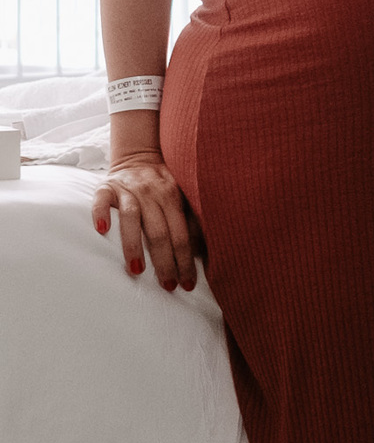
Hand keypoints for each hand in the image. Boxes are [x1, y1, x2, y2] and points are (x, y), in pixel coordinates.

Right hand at [92, 151, 199, 291]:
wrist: (137, 156)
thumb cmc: (162, 185)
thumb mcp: (181, 197)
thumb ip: (190, 220)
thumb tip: (203, 252)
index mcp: (172, 196)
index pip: (181, 234)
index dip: (185, 260)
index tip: (187, 284)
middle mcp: (151, 192)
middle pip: (159, 231)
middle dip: (165, 261)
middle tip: (168, 285)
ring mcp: (127, 189)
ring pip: (132, 217)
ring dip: (134, 245)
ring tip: (137, 270)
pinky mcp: (105, 186)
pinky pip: (101, 200)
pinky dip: (101, 213)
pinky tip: (102, 230)